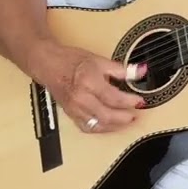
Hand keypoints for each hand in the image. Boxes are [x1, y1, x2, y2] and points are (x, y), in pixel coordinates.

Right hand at [31, 43, 145, 133]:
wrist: (48, 65)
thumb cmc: (71, 61)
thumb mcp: (99, 60)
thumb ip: (121, 69)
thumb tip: (140, 71)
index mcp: (88, 83)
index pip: (114, 98)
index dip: (129, 101)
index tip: (139, 101)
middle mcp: (80, 99)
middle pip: (107, 115)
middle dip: (124, 118)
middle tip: (136, 115)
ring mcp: (74, 109)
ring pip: (98, 125)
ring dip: (115, 126)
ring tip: (126, 120)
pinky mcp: (71, 115)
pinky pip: (88, 127)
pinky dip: (101, 128)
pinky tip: (110, 124)